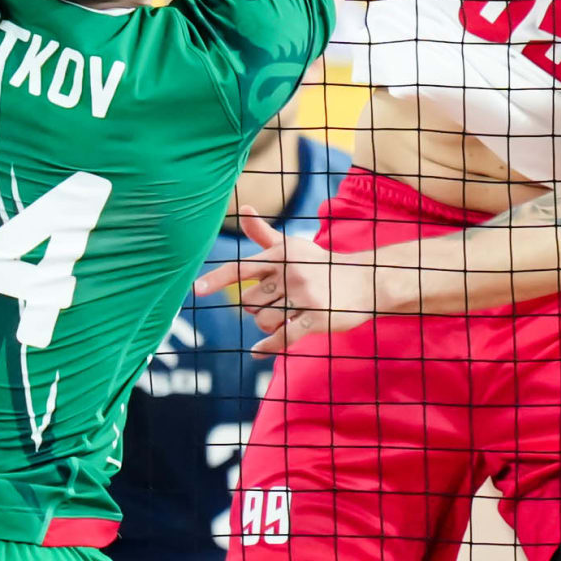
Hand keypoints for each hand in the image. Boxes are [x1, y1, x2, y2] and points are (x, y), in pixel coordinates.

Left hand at [195, 215, 383, 348]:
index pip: (242, 268)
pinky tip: (258, 352)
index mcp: (281, 256)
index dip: (217, 279)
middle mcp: (291, 273)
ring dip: (268, 325)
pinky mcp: (316, 317)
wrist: (365, 281)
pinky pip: (283, 337)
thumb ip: (264, 235)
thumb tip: (245, 209)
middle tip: (279, 302)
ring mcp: (304, 296)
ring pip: (264, 320)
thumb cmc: (322, 264)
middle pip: (250, 302)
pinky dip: (268, 347)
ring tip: (286, 316)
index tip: (195, 290)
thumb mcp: (293, 247)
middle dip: (258, 308)